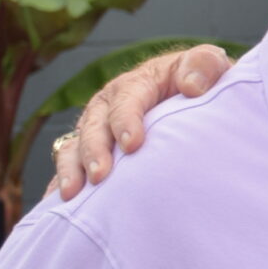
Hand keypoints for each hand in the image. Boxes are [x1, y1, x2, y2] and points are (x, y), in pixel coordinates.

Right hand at [50, 46, 230, 199]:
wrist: (192, 92)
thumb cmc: (200, 80)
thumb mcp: (207, 64)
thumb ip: (204, 65)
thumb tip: (192, 86)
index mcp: (136, 84)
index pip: (127, 100)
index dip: (127, 120)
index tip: (133, 144)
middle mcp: (108, 105)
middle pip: (95, 126)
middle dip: (95, 151)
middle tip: (101, 176)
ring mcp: (97, 128)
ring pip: (75, 146)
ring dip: (72, 169)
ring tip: (72, 194)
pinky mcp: (90, 149)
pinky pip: (69, 164)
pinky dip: (62, 181)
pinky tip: (60, 204)